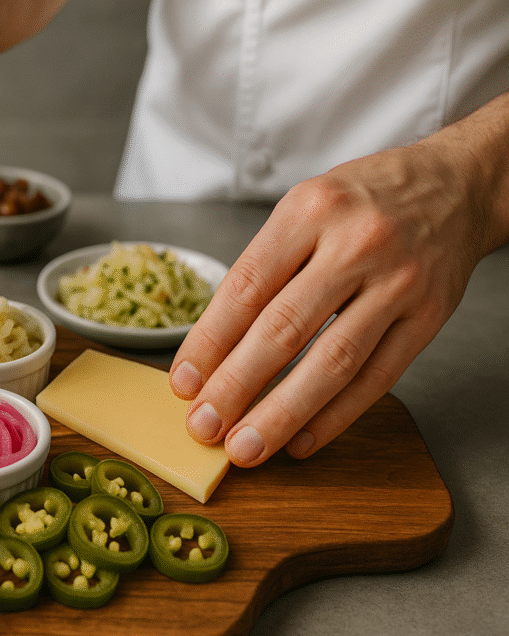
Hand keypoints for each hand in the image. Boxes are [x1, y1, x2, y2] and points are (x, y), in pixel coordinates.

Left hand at [169, 141, 494, 466]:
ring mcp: (398, 283)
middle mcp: (356, 244)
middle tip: (204, 426)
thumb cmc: (362, 202)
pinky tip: (303, 439)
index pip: (245, 288)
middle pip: (284, 329)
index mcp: (309, 210)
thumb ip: (262, 271)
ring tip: (247, 447)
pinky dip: (336, 415)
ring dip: (282, 414)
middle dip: (236, 386)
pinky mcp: (430, 318)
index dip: (208, 343)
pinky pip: (378, 378)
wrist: (455, 185)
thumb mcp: (303, 210)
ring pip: (332, 362)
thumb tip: (212, 351)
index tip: (184, 383)